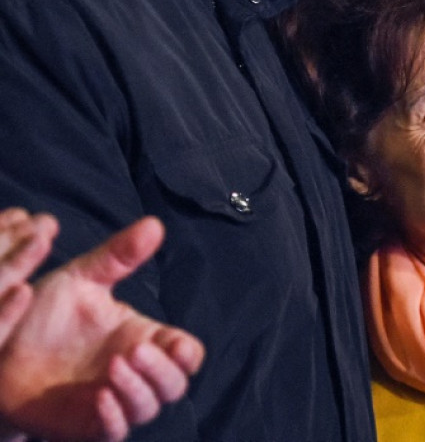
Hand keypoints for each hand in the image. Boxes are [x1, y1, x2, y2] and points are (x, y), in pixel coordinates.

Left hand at [0, 216, 204, 441]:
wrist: (0, 347)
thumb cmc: (44, 313)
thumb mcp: (83, 276)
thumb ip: (120, 254)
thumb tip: (156, 223)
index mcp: (140, 336)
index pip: (184, 353)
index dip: (187, 353)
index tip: (178, 345)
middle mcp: (131, 371)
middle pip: (174, 385)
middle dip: (162, 370)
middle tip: (135, 350)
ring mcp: (111, 400)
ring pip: (147, 408)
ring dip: (137, 390)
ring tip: (112, 368)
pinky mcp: (85, 423)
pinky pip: (115, 432)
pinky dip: (114, 417)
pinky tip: (100, 396)